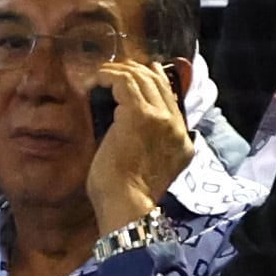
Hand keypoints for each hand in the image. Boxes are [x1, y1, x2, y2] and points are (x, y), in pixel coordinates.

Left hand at [84, 57, 194, 242]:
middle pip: (158, 82)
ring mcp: (161, 118)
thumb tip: (124, 121)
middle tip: (111, 70)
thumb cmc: (126, 193)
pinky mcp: (140, 115)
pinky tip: (92, 80)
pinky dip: (106, 76)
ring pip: (142, 78)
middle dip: (133, 71)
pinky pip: (124, 82)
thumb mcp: (146, 166)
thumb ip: (147, 143)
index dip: (151, 80)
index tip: (131, 75)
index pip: (170, 98)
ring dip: (117, 72)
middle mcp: (177, 126)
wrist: (126, 205)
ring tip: (97, 75)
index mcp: (182, 140)